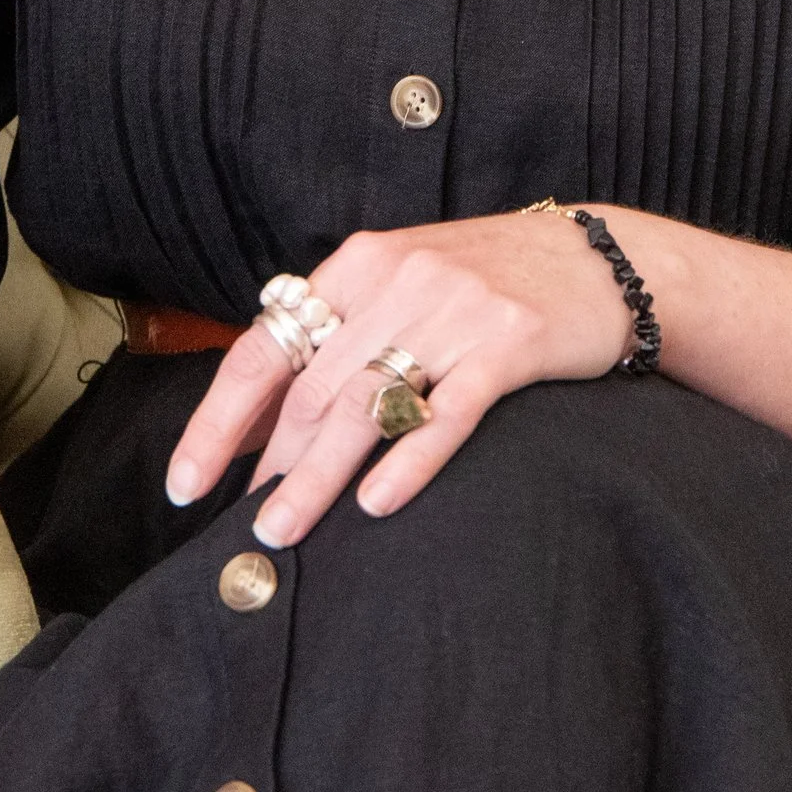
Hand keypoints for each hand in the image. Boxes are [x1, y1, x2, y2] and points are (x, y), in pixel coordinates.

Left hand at [164, 211, 632, 550]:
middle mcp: (400, 280)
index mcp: (361, 262)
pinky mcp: (511, 343)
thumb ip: (341, 333)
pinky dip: (406, 460)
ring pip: (365, 406)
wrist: (604, 259)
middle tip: (247, 529)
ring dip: (316, 478)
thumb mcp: (406, 282)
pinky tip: (375, 504)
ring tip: (284, 531)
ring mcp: (456, 310)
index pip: (265, 347)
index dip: (218, 420)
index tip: (187, 481)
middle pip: (310, 389)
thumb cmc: (492, 280)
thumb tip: (262, 422)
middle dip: (269, 467)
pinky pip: (447, 412)